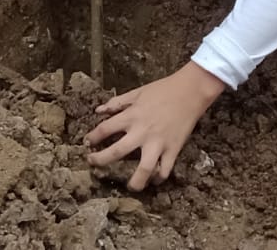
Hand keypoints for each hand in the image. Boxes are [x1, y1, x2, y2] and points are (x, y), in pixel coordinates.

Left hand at [86, 64, 225, 190]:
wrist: (190, 92)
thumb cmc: (162, 90)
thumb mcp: (136, 92)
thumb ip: (117, 102)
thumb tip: (99, 110)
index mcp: (131, 116)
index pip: (105, 129)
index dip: (93, 137)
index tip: (87, 142)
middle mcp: (142, 132)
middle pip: (116, 152)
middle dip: (100, 160)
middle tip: (93, 164)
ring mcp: (158, 144)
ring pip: (143, 169)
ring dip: (134, 181)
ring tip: (129, 186)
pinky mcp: (173, 150)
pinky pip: (165, 170)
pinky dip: (158, 178)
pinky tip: (153, 179)